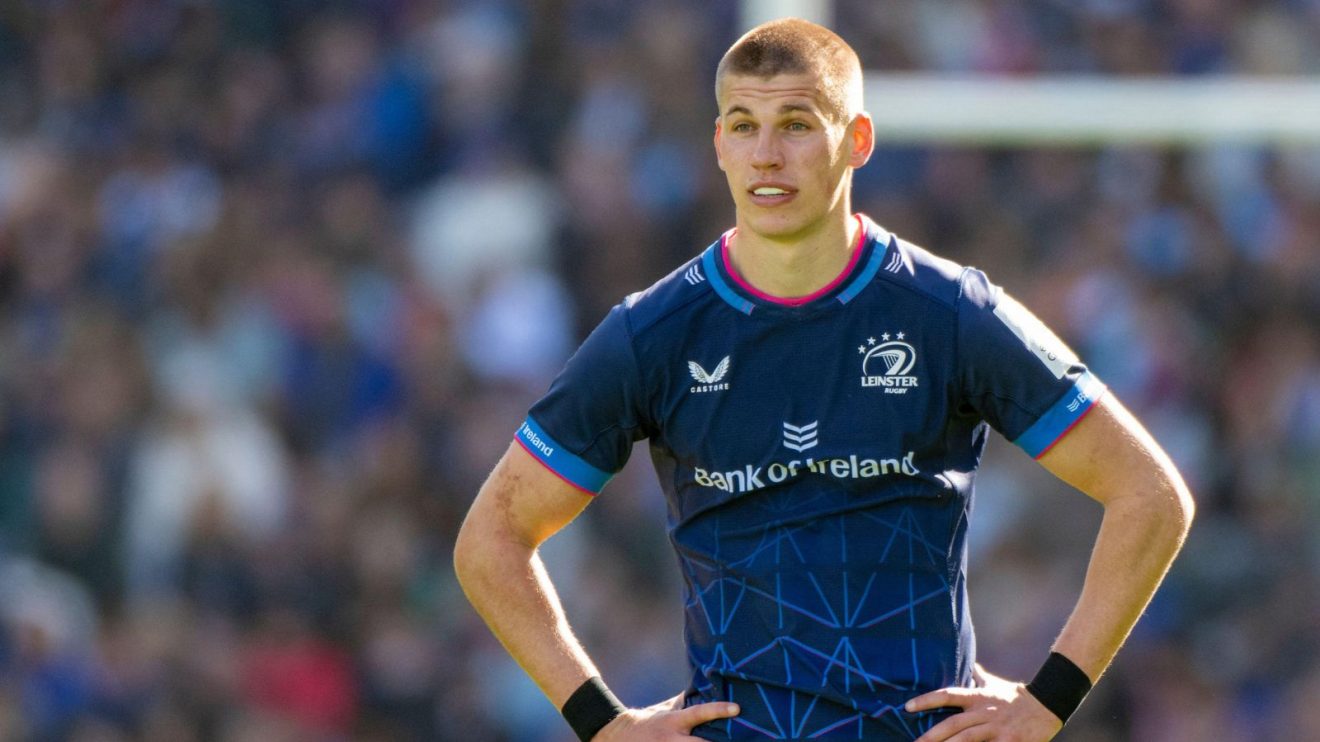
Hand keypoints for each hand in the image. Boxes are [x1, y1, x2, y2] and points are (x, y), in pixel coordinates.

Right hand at [593, 694, 739, 740]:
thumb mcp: (665, 710)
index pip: (699, 713)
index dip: (718, 710)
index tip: (736, 708)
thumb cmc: (648, 721)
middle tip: (739, 739)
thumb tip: (702, 688)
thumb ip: (683, 703)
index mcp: (674, 722)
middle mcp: (672, 739)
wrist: (619, 736)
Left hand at [906, 665, 1061, 741]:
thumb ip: (979, 676)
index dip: (927, 700)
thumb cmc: (1017, 697)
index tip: (907, 707)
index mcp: (979, 697)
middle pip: (954, 724)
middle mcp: (985, 712)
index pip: (948, 695)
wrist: (1049, 705)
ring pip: (969, 740)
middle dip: (933, 735)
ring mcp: (998, 729)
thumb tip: (968, 662)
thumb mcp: (995, 684)